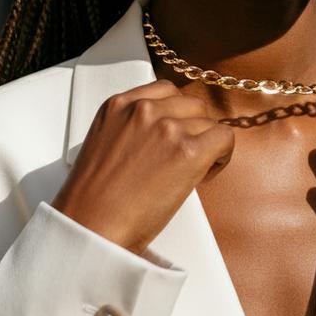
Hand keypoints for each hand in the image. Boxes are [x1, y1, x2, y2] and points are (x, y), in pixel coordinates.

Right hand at [53, 79, 234, 256]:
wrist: (91, 225)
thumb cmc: (94, 198)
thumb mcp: (104, 143)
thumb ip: (132, 127)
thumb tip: (165, 133)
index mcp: (119, 104)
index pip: (166, 90)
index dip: (177, 113)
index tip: (175, 133)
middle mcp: (144, 109)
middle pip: (191, 104)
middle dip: (194, 128)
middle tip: (187, 156)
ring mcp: (167, 127)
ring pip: (209, 122)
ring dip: (208, 143)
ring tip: (195, 170)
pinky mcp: (188, 151)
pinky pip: (224, 138)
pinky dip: (222, 156)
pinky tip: (206, 174)